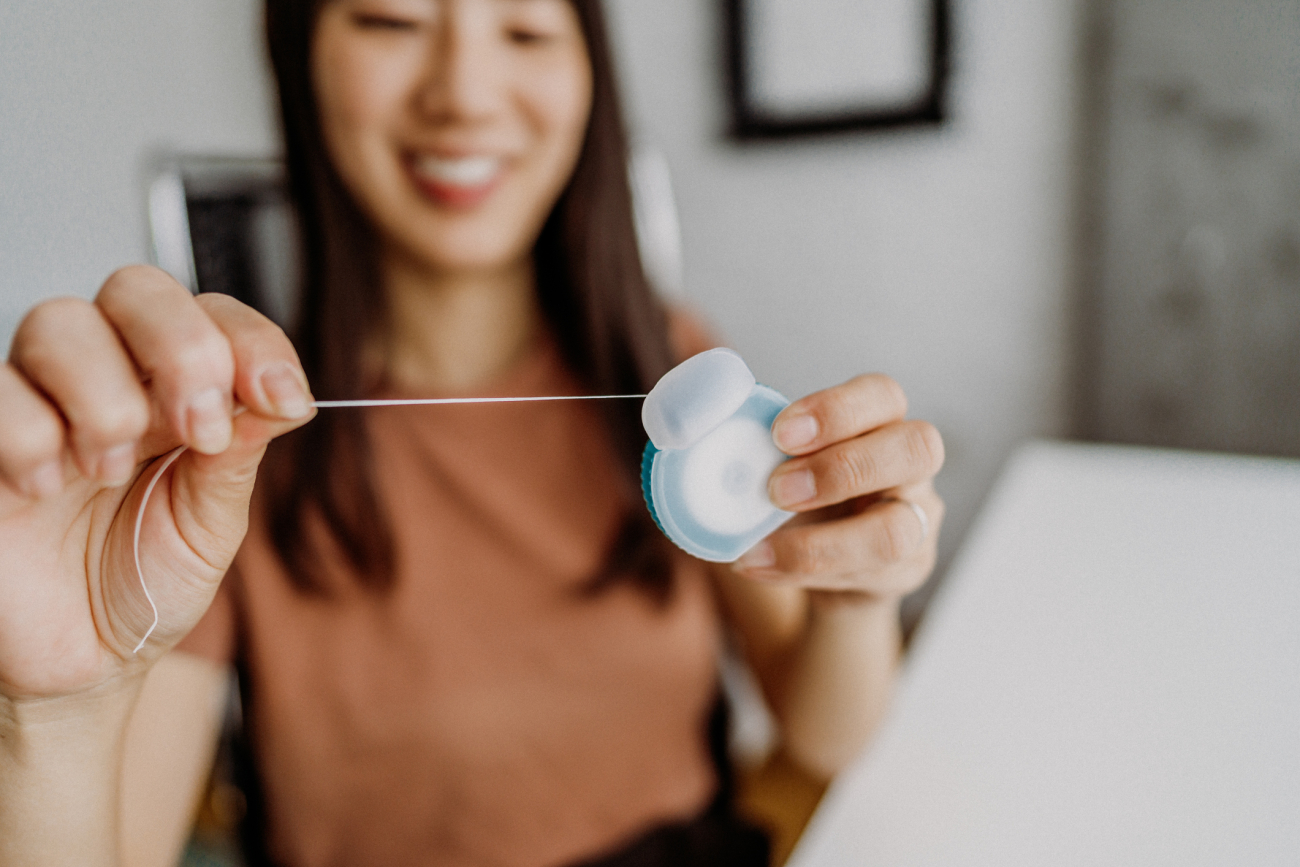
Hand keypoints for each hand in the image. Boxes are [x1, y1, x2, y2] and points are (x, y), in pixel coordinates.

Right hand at [0, 266, 314, 703]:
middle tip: (201, 428)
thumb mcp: (211, 525)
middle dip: (183, 348)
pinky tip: (49, 488)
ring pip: (60, 323)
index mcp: (179, 391)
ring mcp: (41, 400)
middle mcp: (111, 378)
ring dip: (106, 397)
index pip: (216, 316)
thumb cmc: (144, 584)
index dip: (253, 344)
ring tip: (112, 470)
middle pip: (137, 290)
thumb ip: (240, 458)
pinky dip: (32, 436)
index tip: (281, 400)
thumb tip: (281, 399)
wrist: (80, 663)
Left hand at [732, 375, 944, 600]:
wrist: (816, 569)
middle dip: (841, 467)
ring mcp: (917, 523)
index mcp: (880, 423)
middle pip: (917, 448)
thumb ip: (745, 437)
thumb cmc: (795, 499)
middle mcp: (911, 468)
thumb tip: (683, 401)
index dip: (836, 409)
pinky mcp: (904, 573)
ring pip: (895, 531)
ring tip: (757, 545)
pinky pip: (866, 578)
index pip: (882, 396)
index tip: (780, 433)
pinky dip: (803, 573)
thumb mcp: (773, 462)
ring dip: (819, 542)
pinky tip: (759, 566)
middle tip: (776, 489)